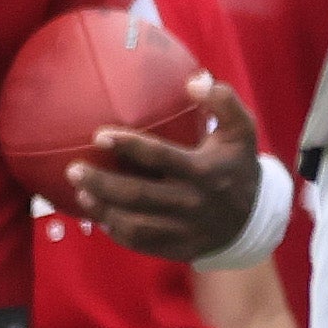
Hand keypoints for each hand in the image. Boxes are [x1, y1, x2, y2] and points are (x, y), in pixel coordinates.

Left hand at [70, 75, 262, 260]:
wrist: (255, 219)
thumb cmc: (237, 165)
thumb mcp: (241, 130)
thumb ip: (223, 100)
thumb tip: (194, 80)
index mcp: (202, 171)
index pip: (159, 157)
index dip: (127, 145)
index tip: (98, 134)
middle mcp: (191, 202)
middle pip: (137, 195)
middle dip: (100, 183)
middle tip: (73, 170)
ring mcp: (183, 229)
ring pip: (134, 224)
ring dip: (103, 210)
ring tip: (80, 194)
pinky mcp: (177, 248)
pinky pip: (141, 243)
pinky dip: (117, 232)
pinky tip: (100, 217)